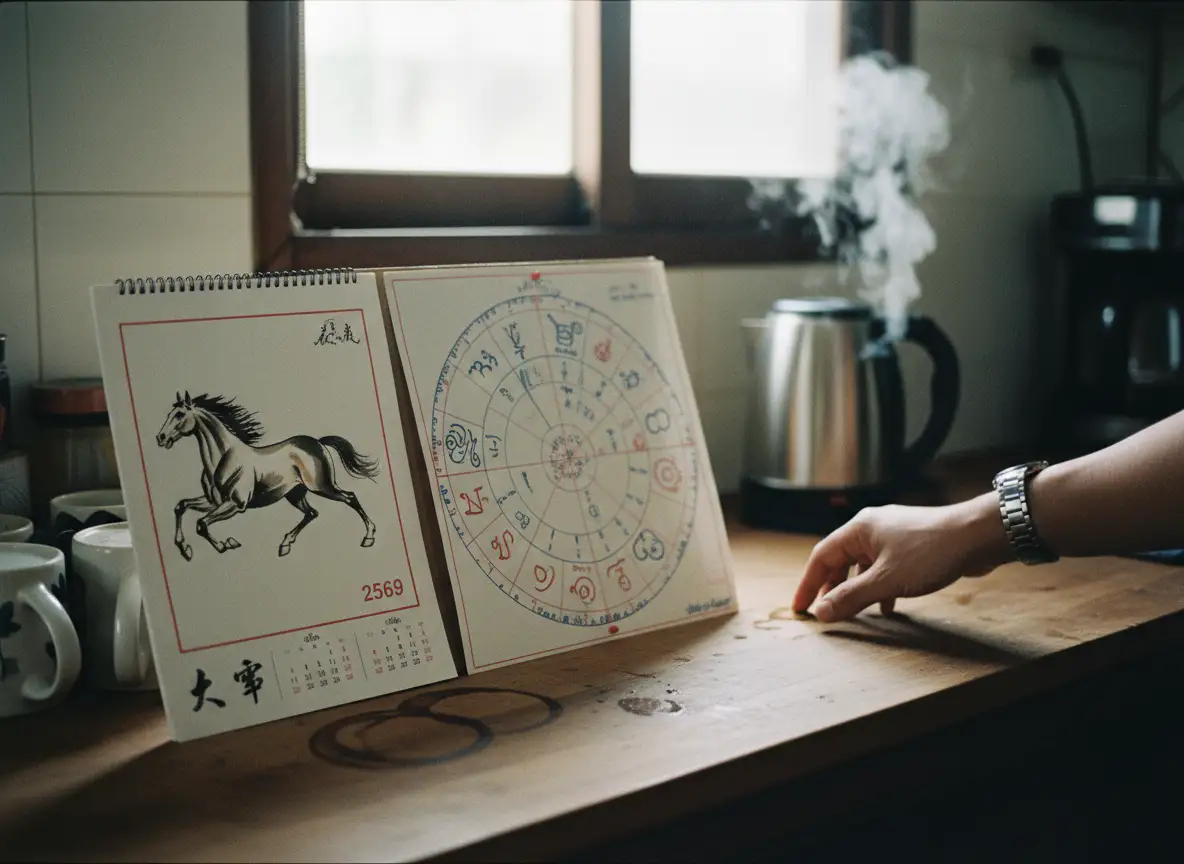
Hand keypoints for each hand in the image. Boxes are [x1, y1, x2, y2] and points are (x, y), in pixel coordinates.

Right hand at [791, 495, 1011, 622]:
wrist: (976, 536)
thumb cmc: (930, 552)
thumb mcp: (886, 581)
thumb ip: (851, 597)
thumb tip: (821, 611)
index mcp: (858, 529)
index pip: (821, 557)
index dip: (808, 584)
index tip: (801, 607)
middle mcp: (871, 527)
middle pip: (840, 559)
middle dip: (831, 587)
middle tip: (825, 611)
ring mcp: (892, 534)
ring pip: (863, 564)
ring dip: (856, 588)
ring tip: (854, 611)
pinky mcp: (910, 544)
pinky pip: (883, 566)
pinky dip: (878, 585)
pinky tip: (887, 605)